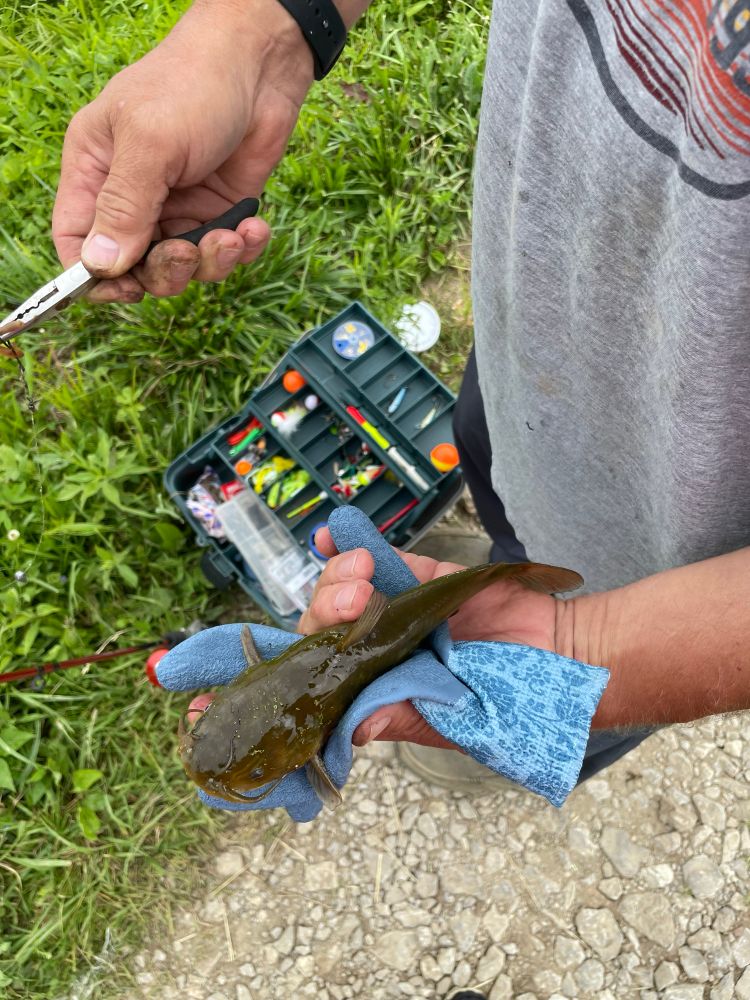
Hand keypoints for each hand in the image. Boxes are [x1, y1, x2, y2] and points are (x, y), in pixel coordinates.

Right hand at [52, 0, 313, 302]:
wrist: (261, 64)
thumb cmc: (195, 85)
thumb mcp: (151, 142)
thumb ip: (124, 206)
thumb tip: (100, 264)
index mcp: (95, 168)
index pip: (76, 238)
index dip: (93, 275)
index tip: (125, 290)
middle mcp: (132, 193)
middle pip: (131, 265)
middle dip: (163, 271)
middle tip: (187, 251)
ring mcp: (177, 205)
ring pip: (181, 267)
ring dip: (208, 263)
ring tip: (231, 235)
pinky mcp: (218, 210)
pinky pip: (222, 253)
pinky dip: (240, 249)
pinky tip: (254, 227)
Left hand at [298, 527, 559, 748]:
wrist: (557, 654)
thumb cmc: (507, 699)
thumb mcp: (453, 721)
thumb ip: (403, 715)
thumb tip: (354, 726)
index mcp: (378, 690)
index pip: (325, 677)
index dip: (303, 665)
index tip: (296, 661)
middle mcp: (376, 649)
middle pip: (325, 627)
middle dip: (327, 610)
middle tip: (356, 603)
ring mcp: (394, 609)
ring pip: (343, 588)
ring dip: (338, 577)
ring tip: (364, 574)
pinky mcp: (417, 575)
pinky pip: (377, 557)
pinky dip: (349, 544)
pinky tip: (334, 536)